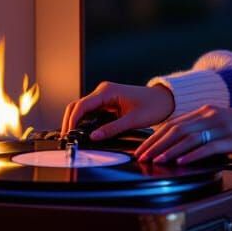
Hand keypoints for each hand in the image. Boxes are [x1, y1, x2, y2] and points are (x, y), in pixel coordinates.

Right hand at [60, 82, 174, 139]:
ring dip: (76, 122)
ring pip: (82, 109)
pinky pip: (91, 111)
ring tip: (73, 138)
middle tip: (66, 139)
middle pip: (77, 106)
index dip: (72, 120)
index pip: (82, 105)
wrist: (165, 100)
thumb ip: (112, 129)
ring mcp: (104, 96)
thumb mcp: (133, 120)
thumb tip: (93, 137)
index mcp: (108, 91)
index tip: (68, 134)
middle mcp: (103, 91)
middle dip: (70, 121)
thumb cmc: (153, 106)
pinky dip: (85, 121)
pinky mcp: (107, 102)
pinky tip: (83, 132)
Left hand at [135, 106, 231, 164]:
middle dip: (156, 145)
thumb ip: (202, 129)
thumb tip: (178, 145)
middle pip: (176, 130)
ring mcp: (221, 126)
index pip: (173, 123)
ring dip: (169, 151)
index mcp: (206, 110)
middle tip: (142, 157)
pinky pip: (208, 147)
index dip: (154, 137)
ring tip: (156, 161)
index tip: (142, 149)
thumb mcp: (221, 123)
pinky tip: (181, 162)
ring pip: (188, 138)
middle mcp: (211, 115)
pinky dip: (192, 155)